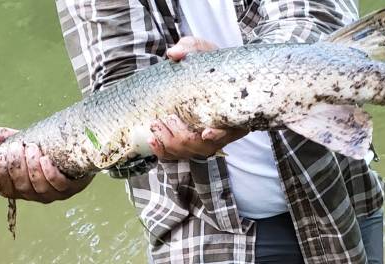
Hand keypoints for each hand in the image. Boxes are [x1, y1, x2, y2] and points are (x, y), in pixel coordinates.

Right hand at [0, 127, 92, 203]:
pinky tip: (46, 159)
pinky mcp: (72, 188)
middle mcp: (36, 194)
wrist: (78, 150)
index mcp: (21, 186)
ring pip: (39, 187)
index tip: (0, 158)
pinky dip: (50, 174)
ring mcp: (54, 193)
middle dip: (16, 167)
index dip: (0, 177)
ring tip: (32, 149)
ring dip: (33, 168)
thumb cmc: (46, 149)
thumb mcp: (24, 142)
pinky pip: (59, 185)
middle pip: (22, 187)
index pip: (5, 190)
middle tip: (17, 147)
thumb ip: (8, 138)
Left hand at [149, 38, 247, 160]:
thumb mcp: (203, 50)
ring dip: (170, 144)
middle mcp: (222, 130)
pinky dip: (164, 151)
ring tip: (155, 126)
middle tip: (166, 119)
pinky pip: (179, 156)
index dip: (219, 134)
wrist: (208, 74)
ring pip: (190, 153)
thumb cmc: (209, 62)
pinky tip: (152, 140)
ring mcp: (206, 140)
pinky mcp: (191, 142)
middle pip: (205, 146)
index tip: (206, 132)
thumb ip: (190, 48)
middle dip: (182, 137)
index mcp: (232, 111)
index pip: (230, 130)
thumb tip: (174, 53)